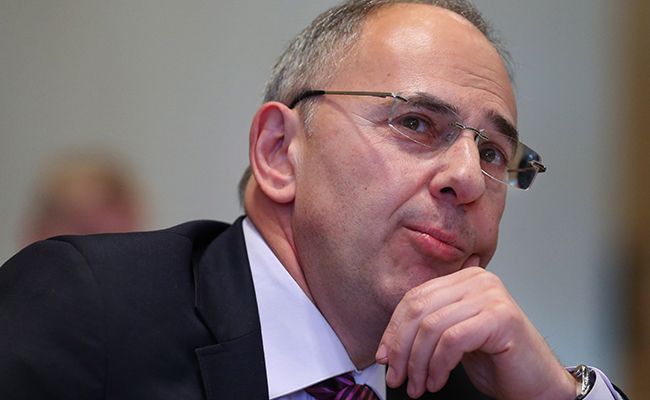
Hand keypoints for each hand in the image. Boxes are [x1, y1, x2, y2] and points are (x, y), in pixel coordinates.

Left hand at [375, 265, 577, 398]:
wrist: (537, 384)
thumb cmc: (497, 361)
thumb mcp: (452, 337)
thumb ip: (427, 327)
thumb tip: (388, 345)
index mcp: (463, 279)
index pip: (415, 298)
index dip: (394, 329)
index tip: (384, 356)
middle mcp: (478, 280)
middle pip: (419, 309)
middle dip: (401, 347)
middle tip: (396, 376)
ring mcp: (491, 295)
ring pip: (432, 326)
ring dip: (418, 363)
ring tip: (418, 386)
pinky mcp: (500, 317)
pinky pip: (452, 340)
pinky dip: (438, 365)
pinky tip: (437, 381)